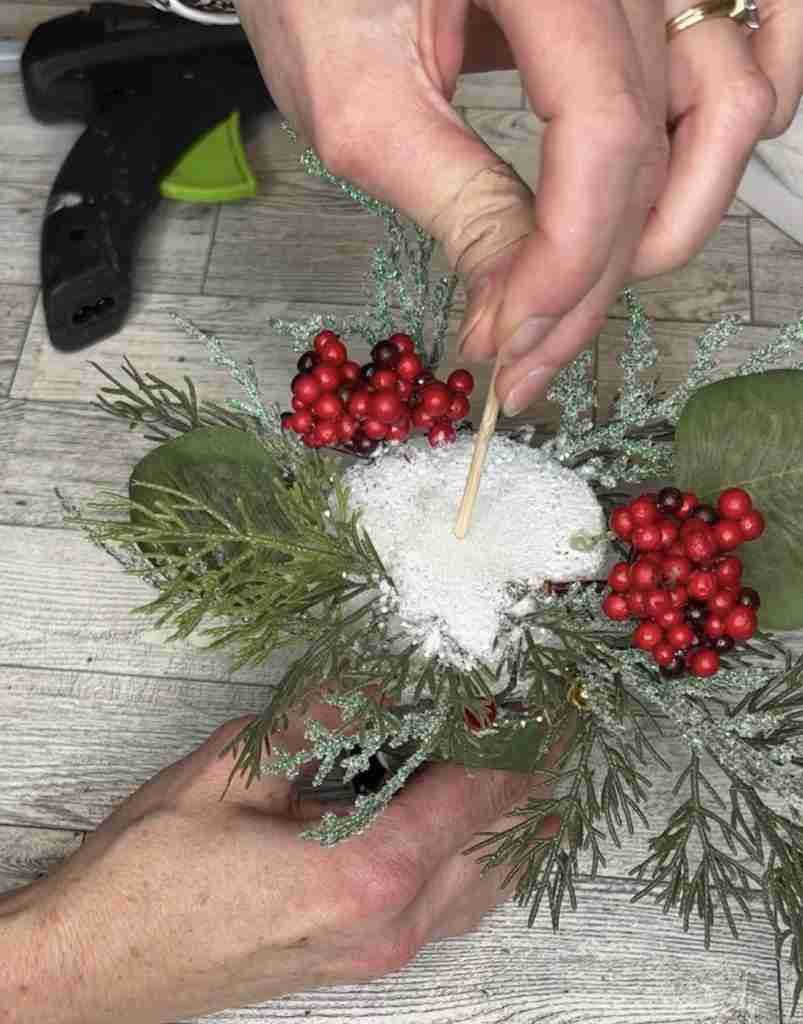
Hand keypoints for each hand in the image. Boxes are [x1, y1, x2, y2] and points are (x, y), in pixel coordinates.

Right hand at [1, 705, 559, 1022]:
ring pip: (487, 886)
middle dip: (531, 774)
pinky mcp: (361, 959)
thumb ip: (320, 717)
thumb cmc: (150, 871)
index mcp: (364, 874)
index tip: (543, 694)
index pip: (476, 795)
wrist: (92, 968)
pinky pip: (454, 908)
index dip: (517, 738)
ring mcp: (379, 954)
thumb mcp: (232, 768)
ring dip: (515, 818)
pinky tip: (487, 828)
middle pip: (498, 842)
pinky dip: (485, 859)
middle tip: (550, 716)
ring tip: (533, 759)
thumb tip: (384, 678)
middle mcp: (389, 925)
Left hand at [236, 1, 802, 417]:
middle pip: (657, 146)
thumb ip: (451, 196)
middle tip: (524, 362)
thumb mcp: (357, 96)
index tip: (513, 341)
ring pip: (725, 111)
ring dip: (668, 227)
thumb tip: (517, 306)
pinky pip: (743, 61)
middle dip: (592, 281)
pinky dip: (721, 140)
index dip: (568, 258)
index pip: (604, 132)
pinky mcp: (641, 3)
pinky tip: (663, 207)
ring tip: (578, 300)